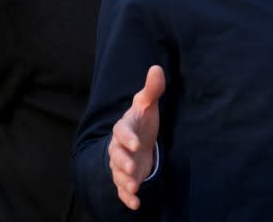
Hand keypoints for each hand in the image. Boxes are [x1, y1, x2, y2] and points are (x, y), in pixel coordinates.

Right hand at [107, 65, 164, 209]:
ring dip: (125, 181)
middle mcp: (118, 147)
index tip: (136, 143)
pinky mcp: (126, 177)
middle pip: (115, 156)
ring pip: (118, 174)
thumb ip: (152, 89)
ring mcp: (121, 164)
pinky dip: (128, 197)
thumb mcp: (147, 104)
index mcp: (123, 128)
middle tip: (133, 168)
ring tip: (135, 187)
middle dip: (123, 162)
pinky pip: (122, 189)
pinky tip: (135, 204)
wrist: (140, 139)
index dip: (127, 138)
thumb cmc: (143, 120)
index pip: (121, 132)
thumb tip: (157, 67)